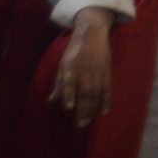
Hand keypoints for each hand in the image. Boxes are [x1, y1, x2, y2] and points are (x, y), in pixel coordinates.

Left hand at [55, 9, 115, 126]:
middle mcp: (85, 70)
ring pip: (96, 93)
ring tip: (89, 120)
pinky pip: (107, 88)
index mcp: (71, 67)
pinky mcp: (106, 72)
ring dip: (93, 108)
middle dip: (83, 109)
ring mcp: (97, 71)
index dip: (69, 94)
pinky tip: (104, 111)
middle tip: (80, 124)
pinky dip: (106, 100)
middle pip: (85, 92)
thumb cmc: (74, 51)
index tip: (69, 107)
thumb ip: (59, 84)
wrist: (92, 34)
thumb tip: (51, 101)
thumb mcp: (63, 65)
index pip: (70, 82)